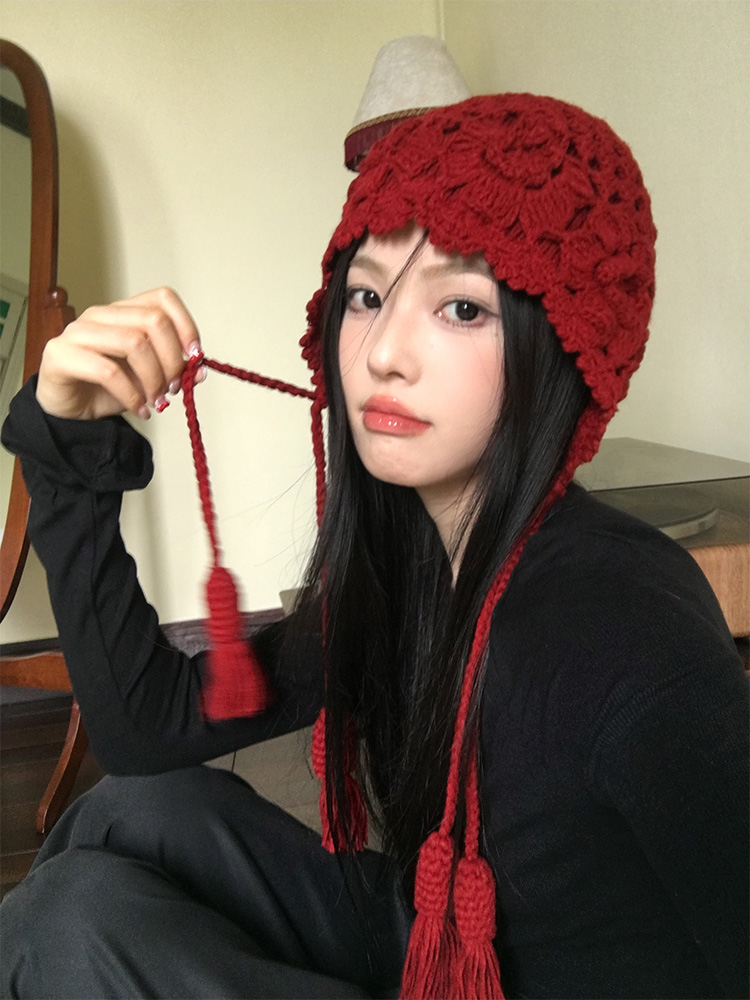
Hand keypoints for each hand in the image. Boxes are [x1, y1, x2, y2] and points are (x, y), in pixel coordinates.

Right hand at [36, 287, 202, 420]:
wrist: (68, 410)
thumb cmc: (105, 388)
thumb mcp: (147, 379)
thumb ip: (172, 370)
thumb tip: (199, 370)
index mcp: (123, 312)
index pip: (162, 298)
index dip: (186, 325)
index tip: (195, 357)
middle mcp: (100, 315)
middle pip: (153, 320)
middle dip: (172, 359)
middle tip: (174, 387)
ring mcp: (78, 332)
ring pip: (133, 343)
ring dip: (154, 379)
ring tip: (157, 401)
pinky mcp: (61, 355)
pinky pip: (108, 371)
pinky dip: (132, 395)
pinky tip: (140, 409)